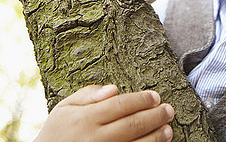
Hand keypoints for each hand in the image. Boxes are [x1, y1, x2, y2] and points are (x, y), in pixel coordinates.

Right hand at [34, 84, 174, 141]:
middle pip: (133, 124)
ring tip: (168, 129)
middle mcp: (95, 137)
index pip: (121, 105)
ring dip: (156, 137)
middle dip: (155, 116)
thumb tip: (113, 89)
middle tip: (168, 110)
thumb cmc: (56, 132)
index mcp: (85, 118)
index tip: (155, 96)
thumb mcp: (64, 108)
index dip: (141, 99)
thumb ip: (87, 95)